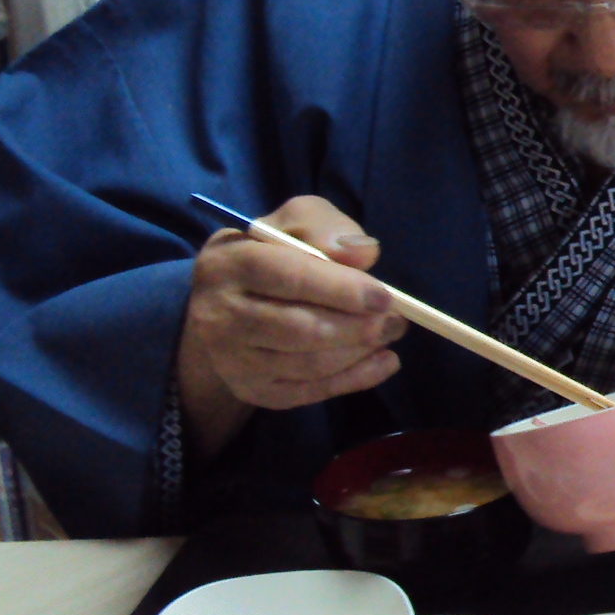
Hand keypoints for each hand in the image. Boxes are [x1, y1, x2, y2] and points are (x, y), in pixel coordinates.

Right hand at [175, 196, 402, 457]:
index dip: (341, 290)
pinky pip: (308, 392)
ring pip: (307, 364)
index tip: (385, 298)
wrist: (232, 300)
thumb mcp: (298, 222)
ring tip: (389, 333)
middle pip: (298, 328)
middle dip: (358, 327)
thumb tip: (363, 254)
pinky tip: (383, 361)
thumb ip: (328, 229)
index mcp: (227, 262)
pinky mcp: (248, 388)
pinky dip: (354, 379)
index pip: (287, 277)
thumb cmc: (276, 252)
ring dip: (359, 351)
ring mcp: (230, 358)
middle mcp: (217, 314)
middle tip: (396, 320)